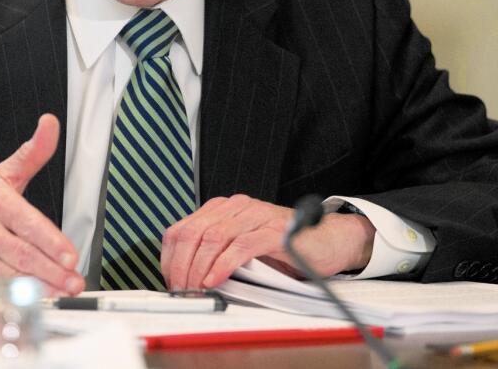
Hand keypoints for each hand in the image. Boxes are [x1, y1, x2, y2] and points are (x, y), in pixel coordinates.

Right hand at [0, 114, 83, 294]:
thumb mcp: (2, 175)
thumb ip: (32, 154)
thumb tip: (50, 124)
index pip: (27, 222)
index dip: (51, 241)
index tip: (70, 256)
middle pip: (22, 253)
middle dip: (52, 271)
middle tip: (74, 281)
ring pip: (10, 275)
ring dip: (40, 286)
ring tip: (62, 291)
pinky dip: (17, 296)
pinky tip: (35, 298)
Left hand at [160, 194, 375, 289]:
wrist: (328, 240)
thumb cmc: (284, 248)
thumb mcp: (241, 249)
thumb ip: (216, 255)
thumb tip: (187, 280)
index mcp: (222, 209)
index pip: (180, 229)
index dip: (169, 258)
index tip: (170, 282)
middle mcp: (236, 206)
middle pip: (192, 233)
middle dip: (181, 266)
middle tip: (181, 291)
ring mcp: (255, 215)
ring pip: (212, 238)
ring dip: (198, 268)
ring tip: (196, 289)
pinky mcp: (274, 231)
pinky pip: (240, 246)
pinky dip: (223, 265)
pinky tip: (215, 280)